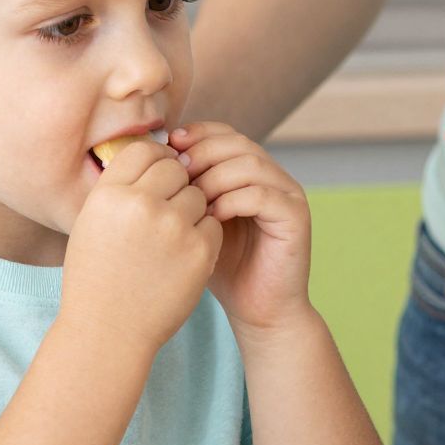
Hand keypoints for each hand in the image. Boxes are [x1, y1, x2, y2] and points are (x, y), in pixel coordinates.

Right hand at [63, 140, 222, 352]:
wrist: (108, 332)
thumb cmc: (96, 278)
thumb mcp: (91, 224)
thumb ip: (120, 189)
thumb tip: (154, 156)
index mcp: (108, 194)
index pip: (144, 150)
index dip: (155, 160)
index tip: (157, 177)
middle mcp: (140, 204)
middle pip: (176, 168)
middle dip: (176, 184)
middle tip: (167, 211)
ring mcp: (172, 227)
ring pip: (198, 195)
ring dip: (191, 211)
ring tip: (171, 240)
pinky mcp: (199, 251)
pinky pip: (213, 224)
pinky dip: (203, 236)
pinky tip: (183, 257)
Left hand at [170, 122, 311, 335]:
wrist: (258, 311)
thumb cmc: (221, 268)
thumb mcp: (195, 223)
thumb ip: (183, 192)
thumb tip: (148, 159)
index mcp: (250, 172)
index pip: (224, 133)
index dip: (196, 134)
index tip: (167, 148)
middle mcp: (273, 176)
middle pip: (237, 142)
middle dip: (202, 153)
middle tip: (177, 172)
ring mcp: (288, 194)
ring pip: (250, 164)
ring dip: (215, 177)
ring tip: (192, 199)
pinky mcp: (296, 217)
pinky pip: (262, 195)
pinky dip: (232, 201)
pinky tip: (212, 218)